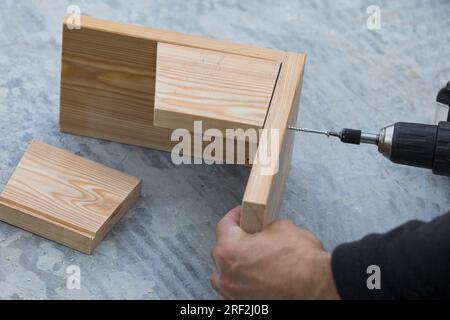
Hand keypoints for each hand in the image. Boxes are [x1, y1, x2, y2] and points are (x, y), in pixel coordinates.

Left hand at [211, 206, 339, 298]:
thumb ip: (265, 226)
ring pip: (224, 275)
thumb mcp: (281, 226)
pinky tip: (252, 280)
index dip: (235, 216)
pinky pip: (232, 293)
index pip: (224, 225)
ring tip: (251, 260)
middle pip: (222, 251)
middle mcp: (226, 273)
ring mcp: (233, 292)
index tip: (241, 214)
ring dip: (233, 266)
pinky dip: (239, 285)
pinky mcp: (243, 304)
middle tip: (250, 235)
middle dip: (235, 241)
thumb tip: (265, 229)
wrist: (315, 284)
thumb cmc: (299, 259)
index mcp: (229, 249)